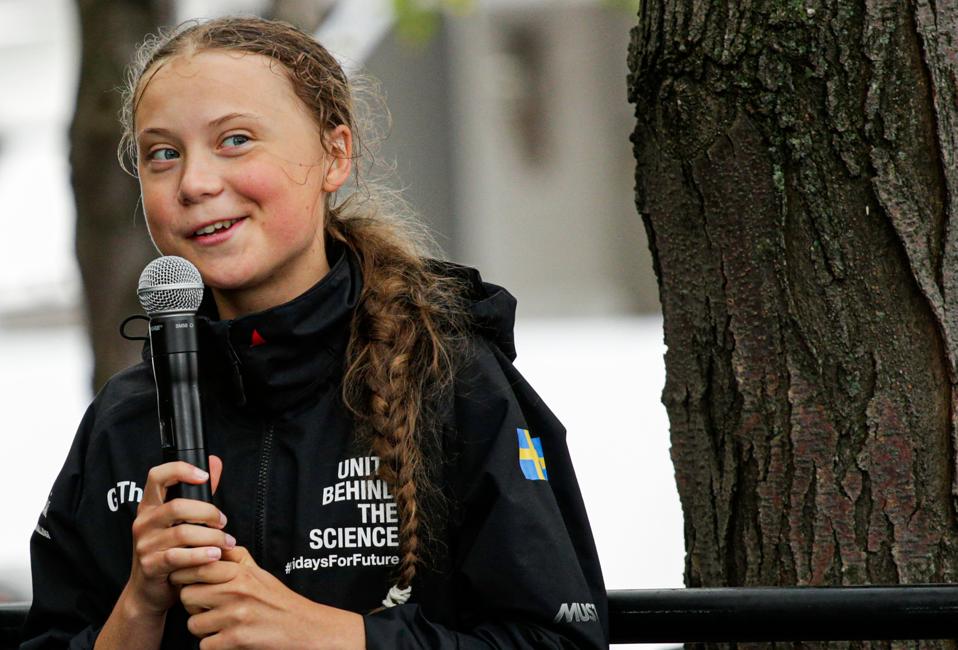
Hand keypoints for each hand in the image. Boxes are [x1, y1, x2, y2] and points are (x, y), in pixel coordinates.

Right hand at [125, 456, 231, 616]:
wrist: (149, 591)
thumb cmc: (170, 551)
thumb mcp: (181, 521)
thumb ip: (199, 493)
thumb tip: (215, 463)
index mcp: (150, 506)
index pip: (156, 476)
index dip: (180, 470)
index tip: (204, 477)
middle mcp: (143, 522)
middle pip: (177, 506)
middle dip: (208, 513)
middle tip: (224, 523)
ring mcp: (144, 545)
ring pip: (183, 533)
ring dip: (212, 538)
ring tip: (227, 543)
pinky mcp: (151, 566)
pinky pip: (179, 557)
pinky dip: (202, 555)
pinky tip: (215, 556)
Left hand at [171, 546, 364, 648]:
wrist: (303, 628)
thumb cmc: (278, 601)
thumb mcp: (260, 572)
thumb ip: (236, 557)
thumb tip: (215, 543)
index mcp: (240, 573)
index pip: (197, 567)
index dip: (185, 576)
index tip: (188, 582)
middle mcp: (236, 592)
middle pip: (187, 596)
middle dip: (193, 605)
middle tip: (206, 607)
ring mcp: (235, 617)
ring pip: (193, 623)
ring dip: (203, 628)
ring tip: (218, 624)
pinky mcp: (235, 640)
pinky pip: (204, 645)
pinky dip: (213, 645)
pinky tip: (226, 638)